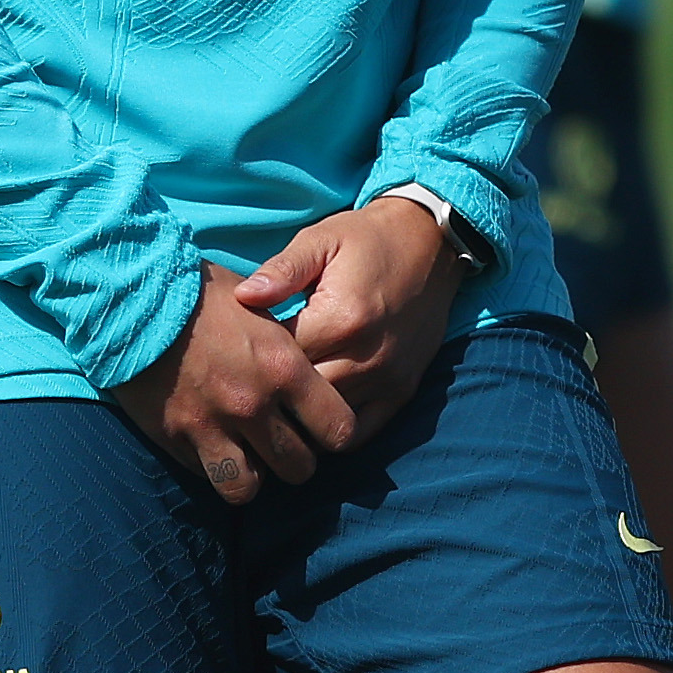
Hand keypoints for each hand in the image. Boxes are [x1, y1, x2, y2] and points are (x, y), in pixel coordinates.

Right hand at [107, 263, 355, 504]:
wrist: (134, 294)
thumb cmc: (199, 291)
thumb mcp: (257, 305)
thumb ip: (286, 345)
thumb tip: (309, 364)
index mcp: (283, 366)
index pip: (338, 429)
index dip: (333, 433)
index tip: (320, 425)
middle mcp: (253, 403)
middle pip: (299, 468)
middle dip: (295, 460)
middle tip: (282, 444)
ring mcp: (213, 425)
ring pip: (250, 488)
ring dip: (252, 476)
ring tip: (247, 456)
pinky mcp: (176, 437)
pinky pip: (207, 476)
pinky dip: (212, 467)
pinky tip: (210, 445)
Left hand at [237, 196, 470, 443]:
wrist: (431, 243)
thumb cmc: (367, 239)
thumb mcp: (321, 239)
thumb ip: (282, 270)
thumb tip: (242, 296)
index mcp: (341, 318)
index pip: (280, 359)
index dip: (253, 356)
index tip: (241, 347)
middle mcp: (366, 357)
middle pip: (301, 398)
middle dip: (273, 391)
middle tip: (254, 377)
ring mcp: (387, 379)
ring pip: (326, 422)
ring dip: (299, 414)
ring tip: (278, 395)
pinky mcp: (402, 392)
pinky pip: (359, 433)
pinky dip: (331, 430)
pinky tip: (312, 413)